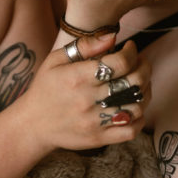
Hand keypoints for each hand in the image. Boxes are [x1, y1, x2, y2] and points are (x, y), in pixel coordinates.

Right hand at [25, 34, 151, 152]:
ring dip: (145, 91)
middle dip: (145, 68)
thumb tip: (112, 38)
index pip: (119, 63)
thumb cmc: (45, 88)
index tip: (131, 47)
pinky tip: (135, 106)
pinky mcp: (99, 139)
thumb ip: (84, 46)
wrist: (32, 124)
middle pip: (133, 83)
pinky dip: (140, 117)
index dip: (132, 52)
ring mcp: (95, 122)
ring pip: (137, 106)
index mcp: (77, 77)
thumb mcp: (55, 60)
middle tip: (141, 62)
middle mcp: (87, 100)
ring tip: (141, 82)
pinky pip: (131, 130)